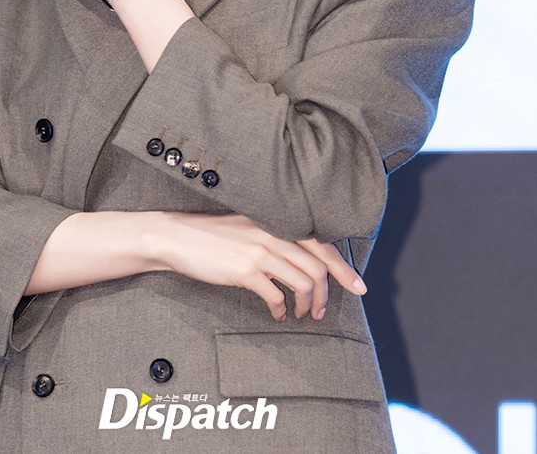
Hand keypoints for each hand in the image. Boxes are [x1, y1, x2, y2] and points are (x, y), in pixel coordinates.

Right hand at [148, 212, 365, 321]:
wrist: (177, 236)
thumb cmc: (211, 234)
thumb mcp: (248, 227)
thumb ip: (273, 236)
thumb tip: (300, 259)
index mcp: (276, 221)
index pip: (322, 243)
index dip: (344, 267)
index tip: (359, 286)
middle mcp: (273, 233)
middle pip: (318, 266)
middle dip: (327, 294)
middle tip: (323, 311)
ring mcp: (259, 251)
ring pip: (303, 282)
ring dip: (307, 305)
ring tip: (301, 315)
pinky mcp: (244, 270)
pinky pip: (276, 295)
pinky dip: (281, 310)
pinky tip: (277, 315)